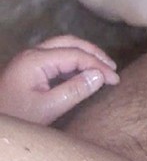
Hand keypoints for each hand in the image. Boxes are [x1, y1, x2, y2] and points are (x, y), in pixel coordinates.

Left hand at [0, 35, 119, 124]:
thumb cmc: (18, 117)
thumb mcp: (48, 108)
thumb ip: (75, 90)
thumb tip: (100, 75)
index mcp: (36, 60)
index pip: (75, 55)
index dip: (98, 65)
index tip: (115, 79)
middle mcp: (33, 54)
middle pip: (70, 43)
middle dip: (94, 53)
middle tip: (112, 68)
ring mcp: (30, 59)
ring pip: (63, 46)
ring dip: (85, 54)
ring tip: (102, 68)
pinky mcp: (29, 67)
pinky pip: (57, 56)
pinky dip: (74, 60)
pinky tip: (84, 73)